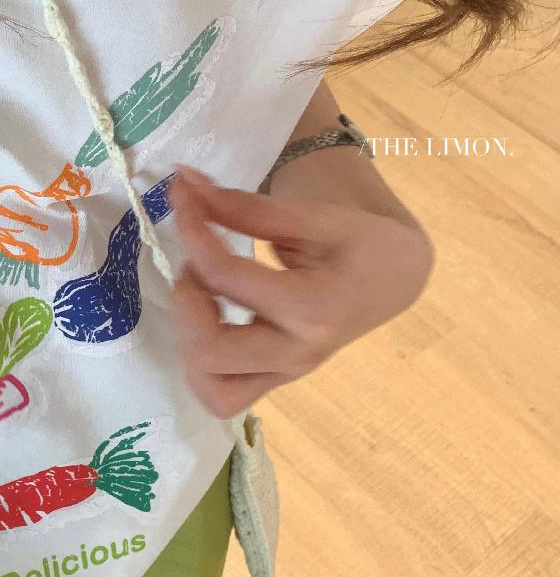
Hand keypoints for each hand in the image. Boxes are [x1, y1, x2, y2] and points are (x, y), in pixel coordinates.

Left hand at [168, 164, 434, 418]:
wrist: (392, 276)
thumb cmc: (355, 241)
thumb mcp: (308, 215)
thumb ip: (244, 207)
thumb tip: (183, 182)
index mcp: (313, 308)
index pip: (226, 278)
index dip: (193, 232)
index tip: (185, 198)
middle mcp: (296, 354)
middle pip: (208, 351)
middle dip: (187, 300)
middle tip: (198, 264)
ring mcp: (284, 375)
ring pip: (210, 389)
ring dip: (190, 340)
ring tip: (205, 296)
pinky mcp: (272, 381)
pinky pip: (221, 394)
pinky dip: (201, 362)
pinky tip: (210, 319)